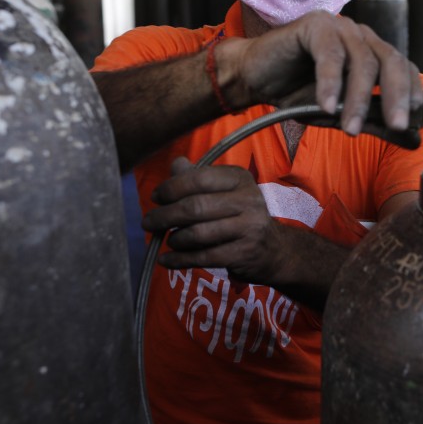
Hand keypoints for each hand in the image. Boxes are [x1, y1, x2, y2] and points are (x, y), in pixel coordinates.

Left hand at [141, 157, 289, 284]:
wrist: (273, 249)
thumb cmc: (240, 217)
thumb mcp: (225, 192)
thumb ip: (198, 178)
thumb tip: (176, 163)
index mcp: (240, 179)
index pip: (199, 178)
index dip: (171, 188)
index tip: (156, 197)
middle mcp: (248, 200)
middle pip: (195, 207)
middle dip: (165, 216)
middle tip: (148, 223)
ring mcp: (249, 227)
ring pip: (198, 233)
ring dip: (174, 239)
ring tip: (168, 240)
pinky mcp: (244, 253)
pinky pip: (204, 257)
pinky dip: (179, 260)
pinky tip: (167, 260)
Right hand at [223, 11, 422, 135]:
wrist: (255, 78)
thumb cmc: (299, 93)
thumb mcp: (342, 114)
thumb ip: (375, 123)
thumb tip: (412, 141)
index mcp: (373, 51)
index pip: (404, 68)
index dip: (412, 92)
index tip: (414, 122)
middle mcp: (361, 35)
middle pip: (391, 61)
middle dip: (396, 96)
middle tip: (397, 126)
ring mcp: (340, 27)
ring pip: (362, 60)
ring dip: (358, 98)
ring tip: (350, 129)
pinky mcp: (315, 25)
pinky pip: (329, 55)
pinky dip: (330, 83)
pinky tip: (326, 107)